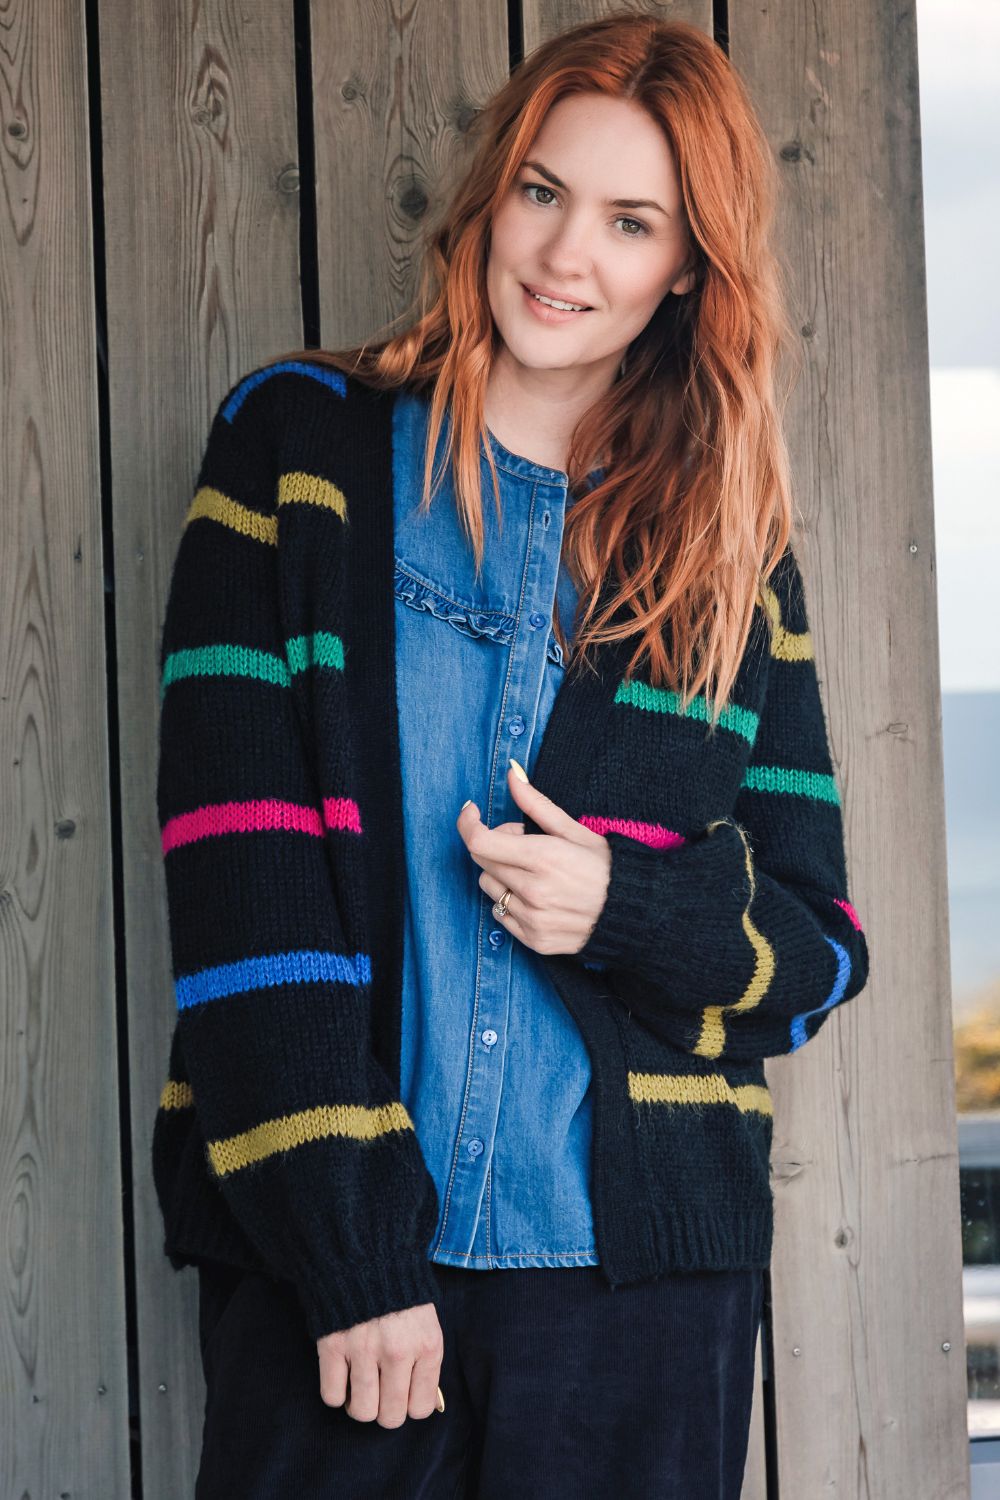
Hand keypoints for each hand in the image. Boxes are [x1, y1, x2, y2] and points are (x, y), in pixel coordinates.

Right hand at [317, 1301, 444, 1425]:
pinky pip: (332, 1396)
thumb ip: (426, 1363)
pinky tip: (343, 1375)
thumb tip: (425, 1404)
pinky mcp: (333, 1345)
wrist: (366, 1254)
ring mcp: (364, 1350)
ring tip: (361, 1385)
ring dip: (359, 1404)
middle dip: (385, 1410)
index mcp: (427, 1346)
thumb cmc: (401, 1294)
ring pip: (361, 1412)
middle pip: (390, 1417)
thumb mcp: (427, 1324)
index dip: (409, 1404)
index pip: (420, 1408)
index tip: (403, 1391)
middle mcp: (398, 1352)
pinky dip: (335, 1392)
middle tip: (381, 1391)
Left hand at [456, 759, 611, 956]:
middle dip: (495, 844)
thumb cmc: (606, 868)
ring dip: (502, 874)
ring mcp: (531, 918)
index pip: (480, 842)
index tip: (472, 812)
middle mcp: (533, 890)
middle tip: (524, 843)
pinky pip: (500, 915)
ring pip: (489, 887)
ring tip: (534, 873)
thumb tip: (512, 774)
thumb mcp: (575, 830)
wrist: (633, 915)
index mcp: (543, 857)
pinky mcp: (533, 940)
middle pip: (482, 861)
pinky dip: (511, 902)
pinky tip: (538, 897)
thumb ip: (536, 803)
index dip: (468, 824)